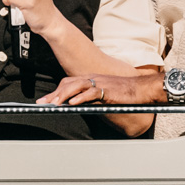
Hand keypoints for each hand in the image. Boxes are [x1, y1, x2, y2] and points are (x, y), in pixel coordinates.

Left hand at [40, 73, 161, 106]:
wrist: (141, 88)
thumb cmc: (124, 93)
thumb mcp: (104, 94)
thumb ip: (91, 98)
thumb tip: (79, 105)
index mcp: (91, 79)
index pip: (68, 83)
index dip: (56, 91)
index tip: (45, 100)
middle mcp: (93, 78)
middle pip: (68, 83)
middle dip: (54, 94)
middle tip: (43, 103)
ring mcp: (100, 83)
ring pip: (76, 86)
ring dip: (63, 95)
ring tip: (54, 104)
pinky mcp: (107, 90)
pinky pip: (91, 93)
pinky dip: (81, 98)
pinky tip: (73, 103)